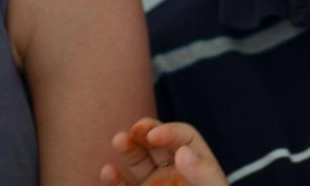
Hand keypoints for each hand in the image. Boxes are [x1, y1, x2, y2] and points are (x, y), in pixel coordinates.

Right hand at [99, 118, 227, 185]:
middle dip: (144, 132)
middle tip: (134, 130)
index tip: (154, 136)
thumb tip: (182, 152)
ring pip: (137, 161)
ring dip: (127, 148)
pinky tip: (107, 171)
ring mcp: (154, 184)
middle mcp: (174, 171)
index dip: (169, 132)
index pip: (184, 137)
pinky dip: (113, 179)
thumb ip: (202, 172)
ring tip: (118, 140)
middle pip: (156, 143)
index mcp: (196, 163)